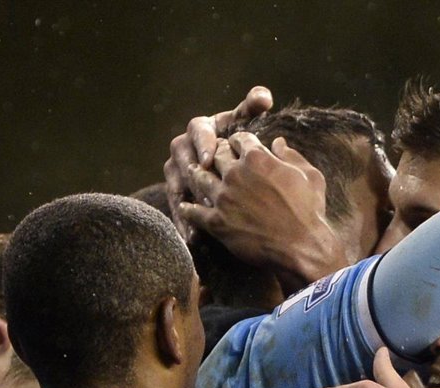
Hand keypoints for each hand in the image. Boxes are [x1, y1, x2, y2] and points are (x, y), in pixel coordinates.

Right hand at [164, 85, 272, 238]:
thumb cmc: (241, 140)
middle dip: (192, 173)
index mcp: (201, 127)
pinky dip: (184, 223)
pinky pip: (178, 209)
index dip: (203, 142)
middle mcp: (184, 147)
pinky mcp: (178, 195)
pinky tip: (193, 238)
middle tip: (204, 189)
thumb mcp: (248, 122)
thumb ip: (253, 107)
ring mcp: (177, 172)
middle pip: (181, 157)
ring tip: (200, 214)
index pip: (198, 129)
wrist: (235, 169)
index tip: (210, 157)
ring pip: (176, 185)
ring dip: (187, 200)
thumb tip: (263, 96)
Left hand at [179, 132, 351, 291]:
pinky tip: (183, 206)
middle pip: (216, 155)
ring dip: (195, 174)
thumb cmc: (309, 211)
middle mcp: (235, 173)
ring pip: (200, 179)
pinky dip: (187, 208)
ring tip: (191, 172)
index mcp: (257, 157)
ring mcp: (223, 197)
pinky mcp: (216, 222)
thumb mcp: (310, 176)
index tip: (234, 144)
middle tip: (210, 156)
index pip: (239, 138)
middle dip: (214, 153)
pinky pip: (194, 212)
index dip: (236, 140)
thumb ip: (291, 155)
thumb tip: (278, 142)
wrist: (301, 246)